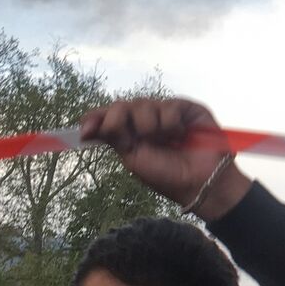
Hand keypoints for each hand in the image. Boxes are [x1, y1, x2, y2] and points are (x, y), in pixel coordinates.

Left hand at [80, 99, 251, 220]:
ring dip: (150, 126)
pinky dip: (170, 124)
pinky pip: (167, 106)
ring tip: (167, 141)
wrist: (198, 181)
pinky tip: (181, 134)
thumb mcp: (132, 158)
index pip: (109, 116)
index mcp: (131, 132)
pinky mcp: (186, 108)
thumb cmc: (167, 175)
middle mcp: (147, 119)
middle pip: (122, 105)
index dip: (96, 118)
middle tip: (135, 138)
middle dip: (121, 120)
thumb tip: (85, 127)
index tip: (85, 131)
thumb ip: (113, 137)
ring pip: (143, 104)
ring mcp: (166, 112)